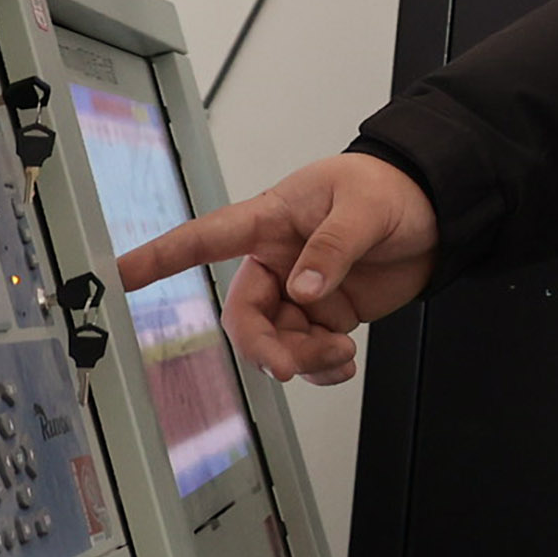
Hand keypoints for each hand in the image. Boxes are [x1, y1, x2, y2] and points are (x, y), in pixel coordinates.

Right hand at [117, 151, 441, 386]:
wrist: (437, 210)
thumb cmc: (391, 189)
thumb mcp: (364, 208)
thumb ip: (333, 249)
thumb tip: (304, 291)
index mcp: (271, 219)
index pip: (205, 238)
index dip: (160, 257)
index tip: (120, 275)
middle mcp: (277, 259)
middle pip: (244, 315)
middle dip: (262, 347)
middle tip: (288, 367)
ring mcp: (301, 291)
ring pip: (276, 342)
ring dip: (302, 360)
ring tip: (340, 353)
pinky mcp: (326, 314)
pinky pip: (308, 352)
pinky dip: (321, 368)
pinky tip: (342, 363)